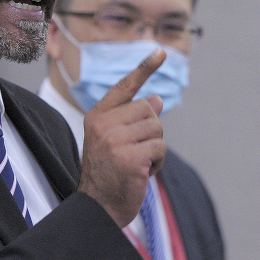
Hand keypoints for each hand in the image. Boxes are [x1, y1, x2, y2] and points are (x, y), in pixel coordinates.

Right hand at [78, 48, 166, 226]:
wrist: (98, 207)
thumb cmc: (109, 173)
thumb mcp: (117, 141)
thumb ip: (132, 119)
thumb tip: (157, 99)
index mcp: (97, 116)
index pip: (125, 87)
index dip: (145, 69)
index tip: (161, 52)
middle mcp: (103, 123)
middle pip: (149, 111)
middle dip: (151, 133)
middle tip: (134, 153)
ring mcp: (115, 139)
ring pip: (157, 129)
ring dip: (155, 150)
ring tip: (136, 165)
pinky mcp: (129, 156)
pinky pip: (160, 148)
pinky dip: (157, 163)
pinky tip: (141, 174)